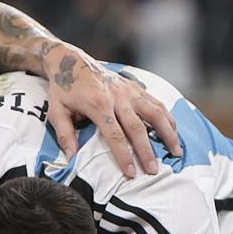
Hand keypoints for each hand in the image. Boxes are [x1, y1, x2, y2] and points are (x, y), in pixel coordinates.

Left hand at [42, 44, 182, 178]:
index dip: (124, 155)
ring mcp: (129, 91)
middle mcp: (118, 97)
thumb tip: (72, 158)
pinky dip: (167, 117)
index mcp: (98, 105)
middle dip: (147, 151)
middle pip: (138, 128)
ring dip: (167, 133)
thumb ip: (65, 135)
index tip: (131, 172)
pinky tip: (174, 130)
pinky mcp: (135, 87)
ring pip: (155, 112)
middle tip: (154, 170)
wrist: (71, 60)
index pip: (115, 135)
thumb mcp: (56, 111)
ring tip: (176, 151)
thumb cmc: (63, 88)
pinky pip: (156, 102)